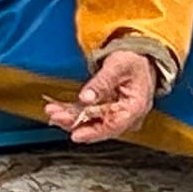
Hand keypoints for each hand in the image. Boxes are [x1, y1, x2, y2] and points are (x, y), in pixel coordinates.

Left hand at [48, 48, 162, 145]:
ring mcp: (115, 113)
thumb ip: (102, 83)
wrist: (139, 56)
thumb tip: (86, 97)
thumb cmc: (134, 61)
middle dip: (75, 123)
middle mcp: (126, 115)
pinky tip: (58, 109)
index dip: (94, 132)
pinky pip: (87, 114)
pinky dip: (72, 113)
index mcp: (135, 107)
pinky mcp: (105, 109)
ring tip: (53, 111)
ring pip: (90, 122)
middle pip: (98, 126)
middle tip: (56, 116)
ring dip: (70, 118)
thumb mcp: (118, 66)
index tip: (76, 135)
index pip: (114, 126)